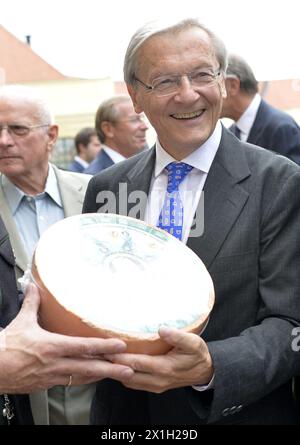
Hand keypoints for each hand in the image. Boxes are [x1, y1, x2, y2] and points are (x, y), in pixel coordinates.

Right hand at [0, 283, 133, 393]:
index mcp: (51, 346)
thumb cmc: (7, 346)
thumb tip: (35, 286)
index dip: (104, 346)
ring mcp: (53, 377)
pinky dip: (85, 380)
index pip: (83, 346)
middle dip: (111, 369)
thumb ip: (32, 303)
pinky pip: (71, 383)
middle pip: (89, 368)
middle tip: (129, 369)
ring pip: (83, 378)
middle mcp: (56, 363)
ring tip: (119, 375)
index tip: (120, 345)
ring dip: (102, 376)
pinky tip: (94, 378)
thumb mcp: (22, 321)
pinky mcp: (47, 384)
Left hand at [104, 326, 213, 392]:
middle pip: (127, 374)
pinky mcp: (153, 386)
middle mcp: (157, 380)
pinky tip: (115, 364)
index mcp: (165, 368)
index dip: (119, 356)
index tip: (106, 348)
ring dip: (115, 370)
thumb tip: (161, 329)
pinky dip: (122, 374)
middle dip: (111, 364)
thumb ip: (178, 336)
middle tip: (96, 352)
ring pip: (128, 380)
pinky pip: (133, 383)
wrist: (205, 372)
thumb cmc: (197, 354)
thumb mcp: (193, 343)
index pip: (136, 363)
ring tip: (102, 356)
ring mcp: (154, 386)